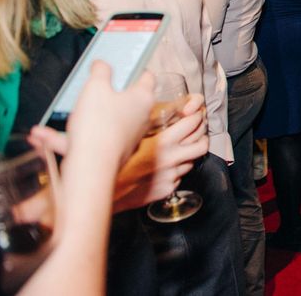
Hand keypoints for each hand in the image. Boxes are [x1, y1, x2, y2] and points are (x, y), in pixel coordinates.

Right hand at [29, 61, 154, 173]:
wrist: (92, 166)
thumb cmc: (99, 123)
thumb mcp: (95, 87)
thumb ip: (100, 71)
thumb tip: (102, 64)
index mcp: (143, 98)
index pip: (147, 77)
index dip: (135, 69)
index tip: (122, 66)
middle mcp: (140, 118)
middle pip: (124, 100)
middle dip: (103, 95)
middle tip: (89, 89)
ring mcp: (127, 137)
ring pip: (101, 122)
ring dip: (77, 119)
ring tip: (54, 119)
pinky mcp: (112, 153)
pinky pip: (88, 140)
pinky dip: (67, 139)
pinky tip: (41, 136)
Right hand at [111, 93, 208, 211]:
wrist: (98, 187)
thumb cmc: (109, 156)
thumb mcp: (130, 131)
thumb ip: (148, 120)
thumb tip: (159, 108)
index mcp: (164, 141)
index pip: (194, 123)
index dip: (198, 115)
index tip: (196, 112)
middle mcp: (171, 159)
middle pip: (202, 144)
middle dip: (202, 135)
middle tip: (197, 130)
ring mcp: (170, 176)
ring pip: (192, 161)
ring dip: (189, 154)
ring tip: (180, 147)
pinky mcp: (166, 190)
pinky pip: (179, 177)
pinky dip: (176, 170)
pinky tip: (165, 166)